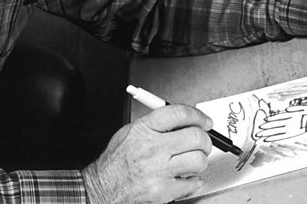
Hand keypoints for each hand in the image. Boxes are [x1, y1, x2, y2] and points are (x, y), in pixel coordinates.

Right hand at [82, 104, 212, 203]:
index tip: (205, 121)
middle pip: (195, 136)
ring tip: (192, 162)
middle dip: (205, 140)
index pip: (179, 114)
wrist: (100, 189)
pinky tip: (185, 178)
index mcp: (144, 130)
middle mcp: (152, 148)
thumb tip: (183, 119)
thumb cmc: (115, 163)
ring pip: (198, 160)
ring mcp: (158, 171)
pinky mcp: (162, 191)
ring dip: (200, 161)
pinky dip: (193, 181)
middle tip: (203, 143)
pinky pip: (192, 183)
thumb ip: (155, 124)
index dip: (198, 116)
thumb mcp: (129, 132)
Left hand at [253, 100, 306, 142]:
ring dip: (267, 133)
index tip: (264, 121)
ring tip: (259, 135)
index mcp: (292, 116)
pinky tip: (267, 140)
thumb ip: (295, 108)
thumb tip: (287, 109)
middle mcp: (290, 123)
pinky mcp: (293, 134)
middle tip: (257, 131)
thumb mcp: (303, 107)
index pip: (279, 117)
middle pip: (276, 125)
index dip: (271, 119)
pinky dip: (274, 138)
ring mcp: (291, 129)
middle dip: (266, 128)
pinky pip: (282, 137)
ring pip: (277, 131)